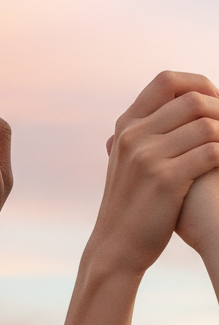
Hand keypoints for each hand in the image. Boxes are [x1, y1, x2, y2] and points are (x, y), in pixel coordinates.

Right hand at [91, 71, 218, 274]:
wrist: (116, 243)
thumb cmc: (133, 203)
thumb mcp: (128, 161)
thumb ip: (146, 134)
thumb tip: (181, 113)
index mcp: (126, 125)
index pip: (166, 81)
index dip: (198, 84)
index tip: (216, 102)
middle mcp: (134, 134)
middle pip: (191, 100)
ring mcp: (147, 155)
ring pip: (205, 126)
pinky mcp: (165, 179)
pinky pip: (210, 153)